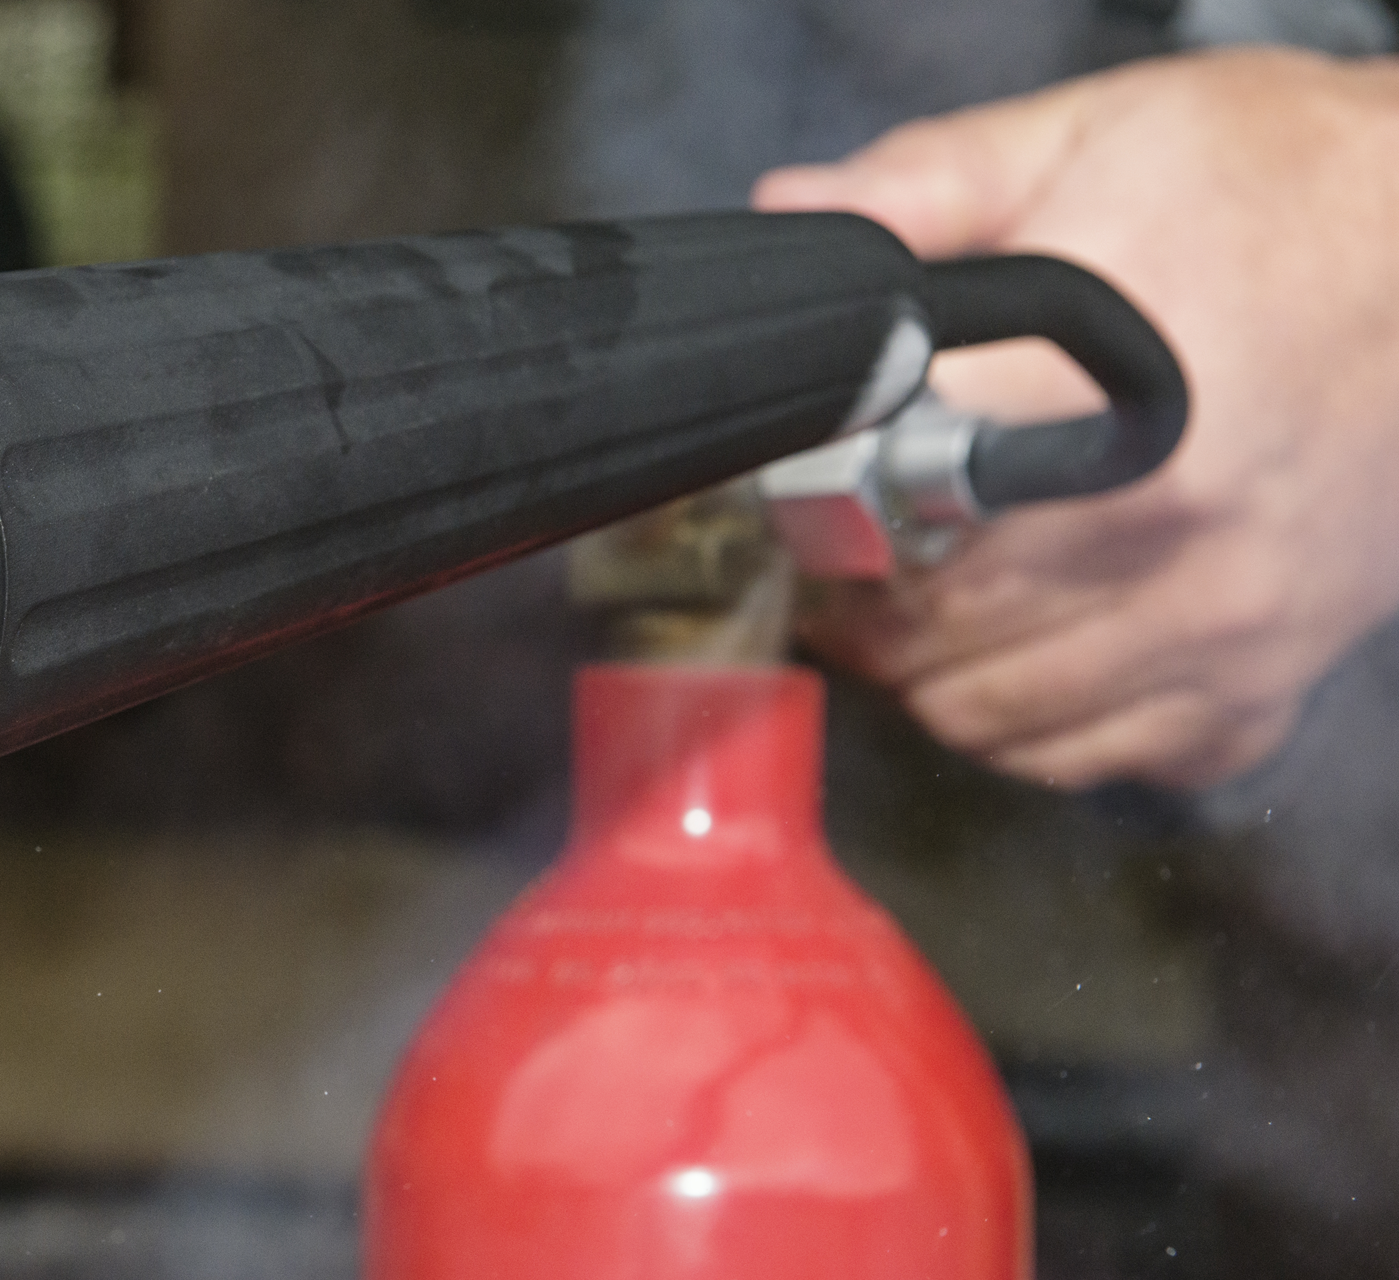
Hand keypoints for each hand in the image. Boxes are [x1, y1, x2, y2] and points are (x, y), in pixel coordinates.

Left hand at [754, 48, 1398, 791]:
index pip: (889, 512)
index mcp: (1100, 400)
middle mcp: (1167, 534)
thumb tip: (794, 213)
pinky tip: (1021, 662)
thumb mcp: (1093, 137)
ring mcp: (1225, 623)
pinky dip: (1038, 732)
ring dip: (927, 677)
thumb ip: (926, 186)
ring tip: (916, 612)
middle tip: (847, 561)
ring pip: (998, 718)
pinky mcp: (1267, 679)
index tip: (809, 489)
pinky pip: (1108, 759)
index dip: (820, 505)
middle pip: (932, 633)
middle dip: (862, 605)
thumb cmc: (1278, 191)